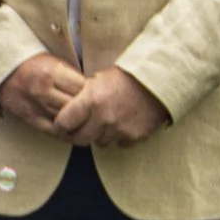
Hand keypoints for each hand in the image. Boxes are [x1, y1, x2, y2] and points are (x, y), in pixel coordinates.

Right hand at [0, 52, 88, 133]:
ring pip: (66, 120)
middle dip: (87, 108)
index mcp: (51, 72)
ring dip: (79, 122)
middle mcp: (43, 90)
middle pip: (76, 105)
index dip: (93, 91)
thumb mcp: (53, 60)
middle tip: (96, 110)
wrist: (2, 72)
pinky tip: (73, 130)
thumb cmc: (32, 64)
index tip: (97, 93)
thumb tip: (94, 89)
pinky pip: (52, 130)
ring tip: (88, 121)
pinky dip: (65, 132)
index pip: (82, 87)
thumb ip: (72, 75)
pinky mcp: (29, 117)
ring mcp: (35, 106)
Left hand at [52, 67, 170, 147]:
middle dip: (75, 135)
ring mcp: (120, 129)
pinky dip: (117, 137)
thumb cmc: (127, 76)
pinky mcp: (135, 137)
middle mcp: (104, 118)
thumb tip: (66, 110)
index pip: (63, 123)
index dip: (60, 125)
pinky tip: (120, 125)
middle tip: (75, 131)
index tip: (60, 125)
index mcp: (91, 101)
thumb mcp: (98, 79)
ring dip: (98, 136)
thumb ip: (82, 97)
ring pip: (99, 142)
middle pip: (79, 139)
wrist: (160, 80)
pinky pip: (119, 143)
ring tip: (103, 123)